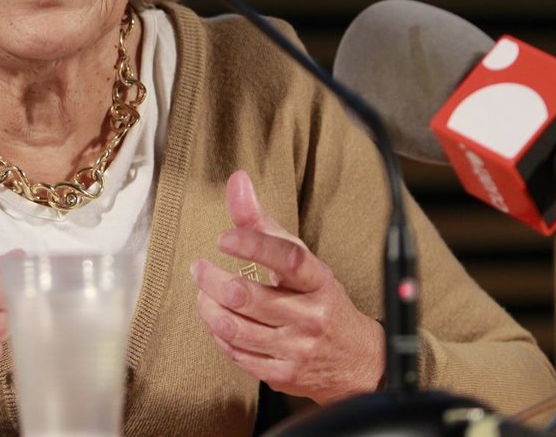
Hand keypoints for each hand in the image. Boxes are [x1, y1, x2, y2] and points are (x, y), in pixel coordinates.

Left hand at [190, 170, 384, 403]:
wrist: (356, 359)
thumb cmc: (319, 299)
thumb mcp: (299, 258)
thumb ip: (262, 222)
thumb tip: (237, 181)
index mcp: (318, 281)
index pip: (288, 258)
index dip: (253, 245)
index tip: (224, 239)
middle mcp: (309, 315)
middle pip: (245, 295)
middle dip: (210, 279)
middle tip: (199, 268)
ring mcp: (296, 348)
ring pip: (233, 327)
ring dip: (208, 307)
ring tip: (204, 294)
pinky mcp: (282, 374)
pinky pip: (236, 354)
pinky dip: (220, 335)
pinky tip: (220, 322)